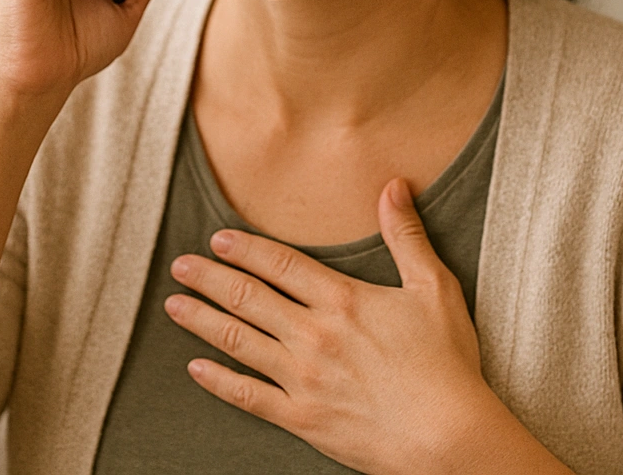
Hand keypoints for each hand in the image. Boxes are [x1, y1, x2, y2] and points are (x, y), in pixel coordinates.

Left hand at [164, 178, 566, 474]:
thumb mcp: (434, 288)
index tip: (218, 238)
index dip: (245, 249)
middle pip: (248, 297)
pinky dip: (218, 381)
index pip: (280, 264)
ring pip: (237, 340)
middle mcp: (314, 335)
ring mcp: (303, 378)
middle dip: (209, 278)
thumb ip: (407, 235)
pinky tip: (197, 368)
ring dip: (201, 320)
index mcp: (343, 300)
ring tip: (174, 305)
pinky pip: (248, 396)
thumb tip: (393, 186)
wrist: (448, 436)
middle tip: (180, 265)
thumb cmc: (447, 364)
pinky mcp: (302, 418)